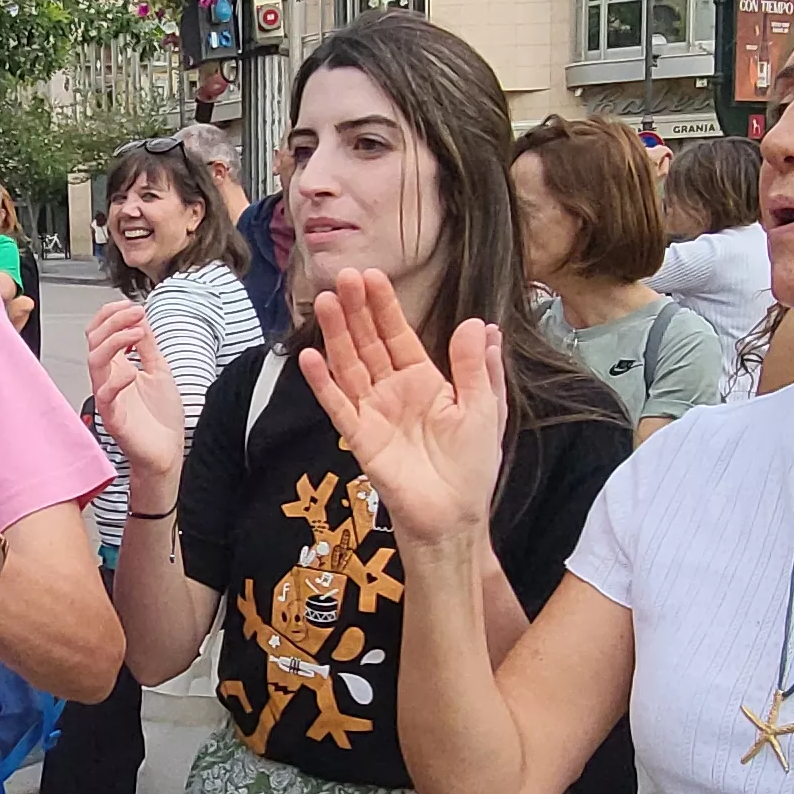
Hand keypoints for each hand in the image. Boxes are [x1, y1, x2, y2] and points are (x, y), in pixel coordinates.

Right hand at [85, 301, 187, 479]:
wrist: (167, 452)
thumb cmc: (160, 418)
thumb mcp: (158, 370)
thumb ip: (148, 345)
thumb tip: (141, 318)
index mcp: (116, 366)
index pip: (100, 332)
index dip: (111, 314)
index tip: (132, 306)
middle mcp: (108, 379)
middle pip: (94, 341)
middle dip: (113, 320)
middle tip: (136, 313)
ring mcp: (108, 397)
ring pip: (94, 361)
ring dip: (114, 341)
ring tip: (138, 333)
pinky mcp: (113, 417)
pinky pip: (105, 395)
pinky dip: (117, 380)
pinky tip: (134, 371)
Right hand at [300, 268, 505, 547]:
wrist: (454, 516)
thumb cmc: (472, 466)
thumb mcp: (484, 408)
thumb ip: (476, 366)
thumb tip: (480, 323)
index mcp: (424, 380)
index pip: (399, 335)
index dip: (385, 306)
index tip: (371, 276)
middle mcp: (393, 391)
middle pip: (368, 343)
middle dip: (356, 310)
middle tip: (342, 277)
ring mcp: (373, 413)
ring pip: (349, 366)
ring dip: (336, 335)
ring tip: (324, 302)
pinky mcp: (360, 438)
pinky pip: (338, 406)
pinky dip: (323, 383)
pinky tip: (309, 356)